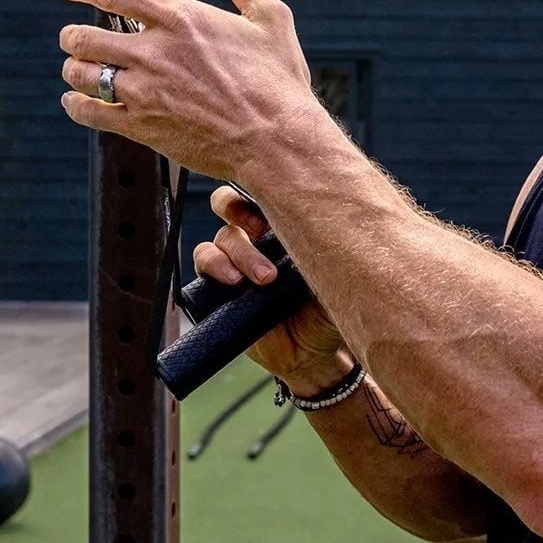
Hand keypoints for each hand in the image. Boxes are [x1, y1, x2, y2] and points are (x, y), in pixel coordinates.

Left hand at [44, 0, 333, 182]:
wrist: (277, 141)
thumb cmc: (279, 81)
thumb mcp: (270, 19)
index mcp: (181, 18)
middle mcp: (154, 51)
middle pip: (84, 35)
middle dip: (73, 36)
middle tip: (76, 39)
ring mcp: (145, 90)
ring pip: (81, 73)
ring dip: (75, 69)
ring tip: (80, 70)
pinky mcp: (142, 126)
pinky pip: (89, 112)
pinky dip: (76, 105)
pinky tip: (78, 102)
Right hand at [193, 183, 353, 391]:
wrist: (312, 354)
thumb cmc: (330, 309)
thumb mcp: (338, 276)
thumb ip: (332, 250)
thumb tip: (335, 225)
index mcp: (285, 226)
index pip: (263, 191)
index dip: (260, 188)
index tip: (276, 205)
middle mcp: (257, 238)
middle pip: (231, 202)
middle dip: (239, 209)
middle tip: (261, 231)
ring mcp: (236, 261)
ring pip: (220, 237)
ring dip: (237, 252)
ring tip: (263, 280)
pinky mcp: (219, 287)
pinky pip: (203, 263)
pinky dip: (214, 267)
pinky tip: (235, 284)